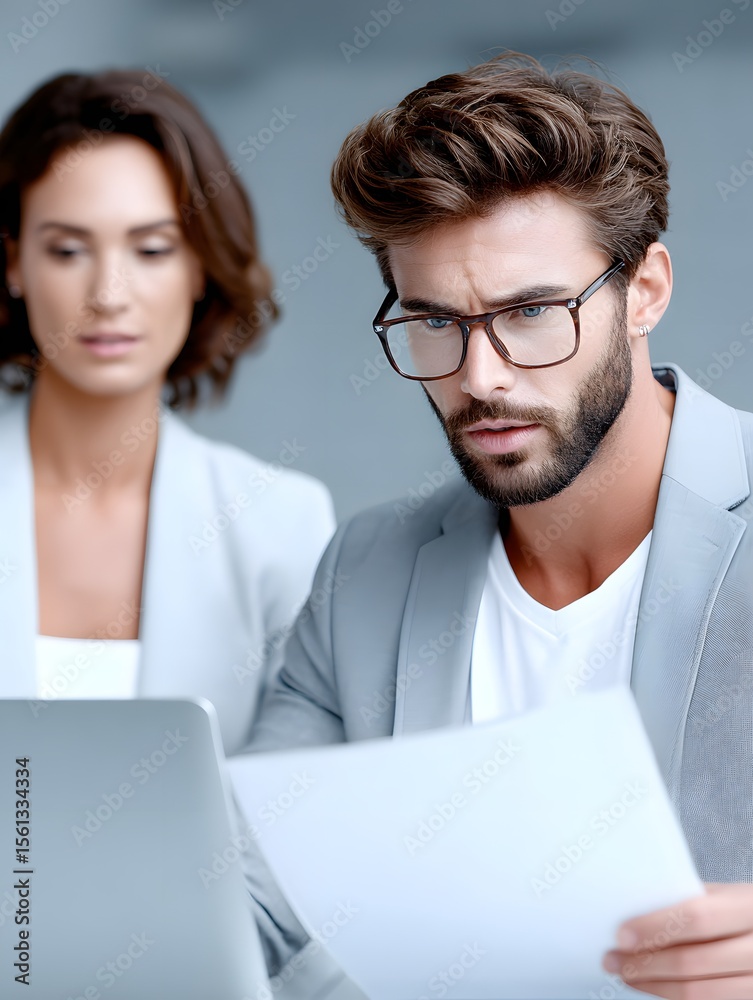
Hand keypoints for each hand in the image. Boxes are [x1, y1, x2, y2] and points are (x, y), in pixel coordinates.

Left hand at [602, 883, 752, 998]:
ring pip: (699, 992)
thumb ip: (687, 900)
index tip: (622, 935)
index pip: (698, 918)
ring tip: (626, 974)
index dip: (657, 928)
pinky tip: (654, 985)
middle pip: (694, 961)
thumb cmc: (741, 911)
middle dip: (646, 963)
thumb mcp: (722, 896)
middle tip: (613, 959)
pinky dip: (673, 995)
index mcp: (749, 907)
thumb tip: (632, 908)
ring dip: (654, 985)